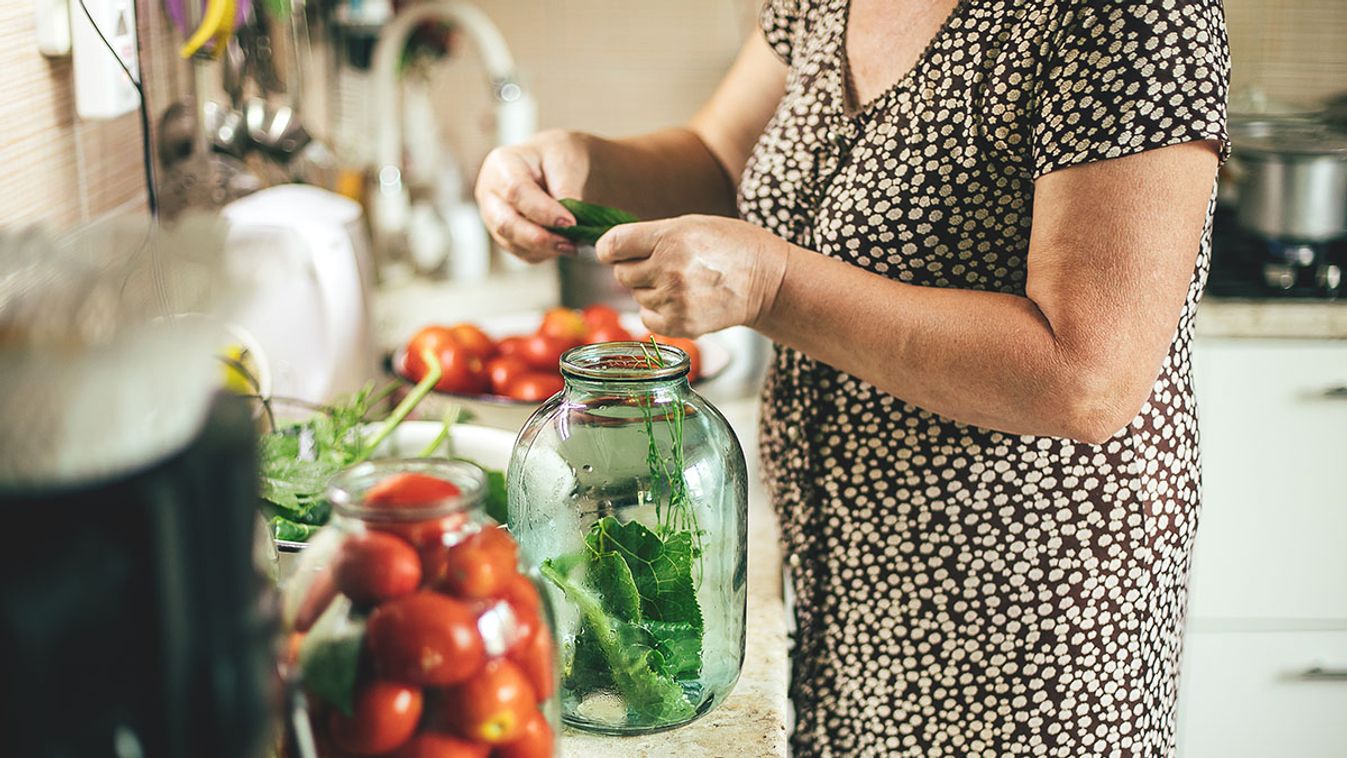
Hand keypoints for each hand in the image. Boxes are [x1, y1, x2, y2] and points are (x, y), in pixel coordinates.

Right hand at [474, 130, 590, 262]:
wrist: (554, 164)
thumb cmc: (558, 156)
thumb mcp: (566, 160)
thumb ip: (566, 188)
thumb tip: (569, 223)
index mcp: (501, 165)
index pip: (516, 191)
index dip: (542, 211)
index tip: (570, 222)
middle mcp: (489, 192)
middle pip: (505, 223)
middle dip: (539, 238)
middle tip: (571, 244)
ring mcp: (493, 216)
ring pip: (511, 242)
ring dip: (543, 249)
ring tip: (572, 246)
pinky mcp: (503, 234)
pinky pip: (520, 252)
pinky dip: (543, 254)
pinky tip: (563, 246)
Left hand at [595, 215, 788, 337]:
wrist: (766, 280)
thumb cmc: (728, 245)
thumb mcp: (689, 225)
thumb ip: (648, 236)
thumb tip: (607, 250)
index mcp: (669, 238)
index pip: (612, 246)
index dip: (609, 249)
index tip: (614, 251)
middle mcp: (669, 269)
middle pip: (621, 274)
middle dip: (635, 268)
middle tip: (664, 264)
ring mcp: (675, 300)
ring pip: (635, 296)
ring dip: (650, 289)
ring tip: (681, 282)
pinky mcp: (681, 325)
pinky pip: (646, 318)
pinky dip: (657, 311)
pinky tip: (682, 300)